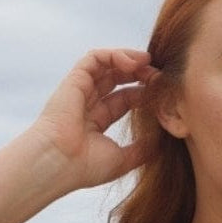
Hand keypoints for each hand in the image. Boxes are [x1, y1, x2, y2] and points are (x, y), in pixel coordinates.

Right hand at [29, 48, 159, 189]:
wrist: (58, 163)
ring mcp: (80, 91)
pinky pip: (95, 58)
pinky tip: (133, 62)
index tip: (163, 93)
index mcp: (96, 123)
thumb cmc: (85, 167)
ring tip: (149, 62)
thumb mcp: (122, 160)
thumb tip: (160, 141)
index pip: (124, 99)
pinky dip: (114, 55)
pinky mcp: (74, 80)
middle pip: (117, 79)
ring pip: (107, 65)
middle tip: (160, 75)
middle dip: (140, 74)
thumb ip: (141, 149)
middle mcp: (88, 104)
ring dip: (130, 60)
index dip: (143, 93)